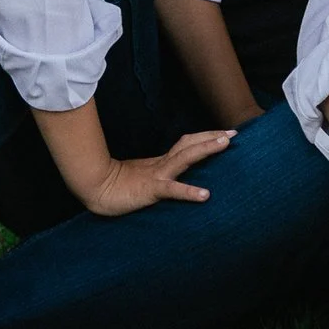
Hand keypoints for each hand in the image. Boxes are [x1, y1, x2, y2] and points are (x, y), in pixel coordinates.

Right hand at [76, 128, 234, 217]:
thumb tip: (174, 173)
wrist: (95, 188)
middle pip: (190, 145)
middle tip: (234, 133)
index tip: (224, 133)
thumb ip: (160, 174)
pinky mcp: (151, 190)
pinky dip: (189, 191)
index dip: (205, 137)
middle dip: (212, 137)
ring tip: (225, 144)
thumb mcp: (143, 176)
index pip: (187, 144)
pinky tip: (205, 195)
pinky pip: (172, 190)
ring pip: (185, 158)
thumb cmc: (118, 185)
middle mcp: (162, 165)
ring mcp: (157, 176)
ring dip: (206, 149)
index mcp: (161, 162)